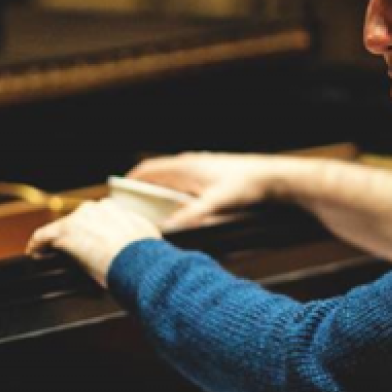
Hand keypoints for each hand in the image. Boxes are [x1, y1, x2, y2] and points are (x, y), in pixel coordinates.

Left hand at [25, 199, 161, 285]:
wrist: (138, 261)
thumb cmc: (145, 255)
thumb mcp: (146, 238)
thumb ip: (137, 235)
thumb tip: (141, 244)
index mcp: (115, 209)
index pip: (96, 218)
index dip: (90, 232)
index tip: (89, 244)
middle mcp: (95, 208)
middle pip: (77, 222)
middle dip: (74, 236)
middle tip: (72, 254)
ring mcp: (78, 219)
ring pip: (60, 229)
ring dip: (54, 241)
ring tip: (47, 255)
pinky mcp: (64, 232)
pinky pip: (42, 237)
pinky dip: (36, 245)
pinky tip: (34, 254)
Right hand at [127, 152, 285, 229]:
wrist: (273, 177)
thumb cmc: (245, 185)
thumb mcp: (216, 203)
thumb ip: (191, 216)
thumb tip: (167, 227)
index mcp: (186, 166)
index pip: (148, 169)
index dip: (131, 180)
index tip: (118, 194)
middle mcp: (191, 164)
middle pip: (158, 175)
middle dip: (143, 190)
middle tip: (132, 208)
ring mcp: (201, 169)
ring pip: (171, 180)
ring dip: (160, 193)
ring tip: (152, 212)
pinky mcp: (211, 176)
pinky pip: (185, 185)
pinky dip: (175, 195)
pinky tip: (180, 210)